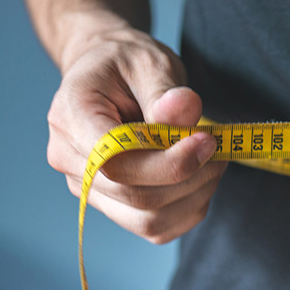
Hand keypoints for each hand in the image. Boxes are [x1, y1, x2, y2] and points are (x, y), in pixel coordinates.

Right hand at [46, 26, 226, 243]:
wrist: (108, 74)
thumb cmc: (126, 64)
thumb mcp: (149, 62)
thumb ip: (165, 90)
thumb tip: (185, 110)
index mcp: (70, 117)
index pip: (114, 162)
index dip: (167, 162)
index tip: (207, 141)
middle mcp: (70, 161)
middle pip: (135, 196)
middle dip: (190, 176)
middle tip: (218, 147)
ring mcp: (87, 188)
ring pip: (148, 220)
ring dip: (194, 195)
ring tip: (212, 159)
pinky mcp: (111, 205)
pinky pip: (155, 228)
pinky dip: (189, 209)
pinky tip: (199, 178)